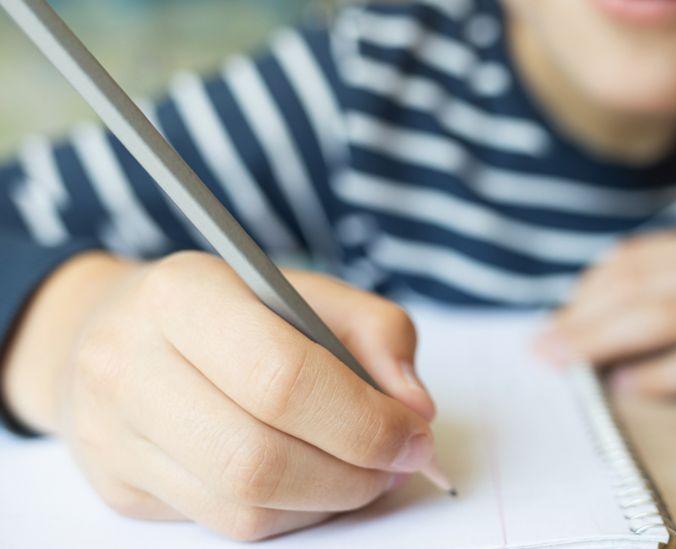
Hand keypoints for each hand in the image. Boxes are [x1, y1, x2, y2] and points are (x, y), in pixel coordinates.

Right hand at [2, 251, 435, 539]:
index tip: (415, 434)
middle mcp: (128, 365)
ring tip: (365, 473)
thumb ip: (378, 333)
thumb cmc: (228, 308)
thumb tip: (416, 410)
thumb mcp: (307, 290)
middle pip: (258, 457)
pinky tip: (315, 483)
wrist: (111, 328)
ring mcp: (112, 435)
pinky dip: (291, 514)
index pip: (281, 377)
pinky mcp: (120, 487)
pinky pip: (225, 526)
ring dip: (327, 501)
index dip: (363, 420)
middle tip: (399, 464)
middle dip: (352, 474)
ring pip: (242, 506)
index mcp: (181, 295)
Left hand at [537, 227, 675, 395]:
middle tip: (541, 346)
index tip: (559, 314)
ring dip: (599, 341)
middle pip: (635, 287)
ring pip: (657, 317)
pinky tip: (627, 387)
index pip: (635, 259)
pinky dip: (658, 376)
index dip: (587, 288)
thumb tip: (627, 307)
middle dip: (578, 316)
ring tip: (562, 362)